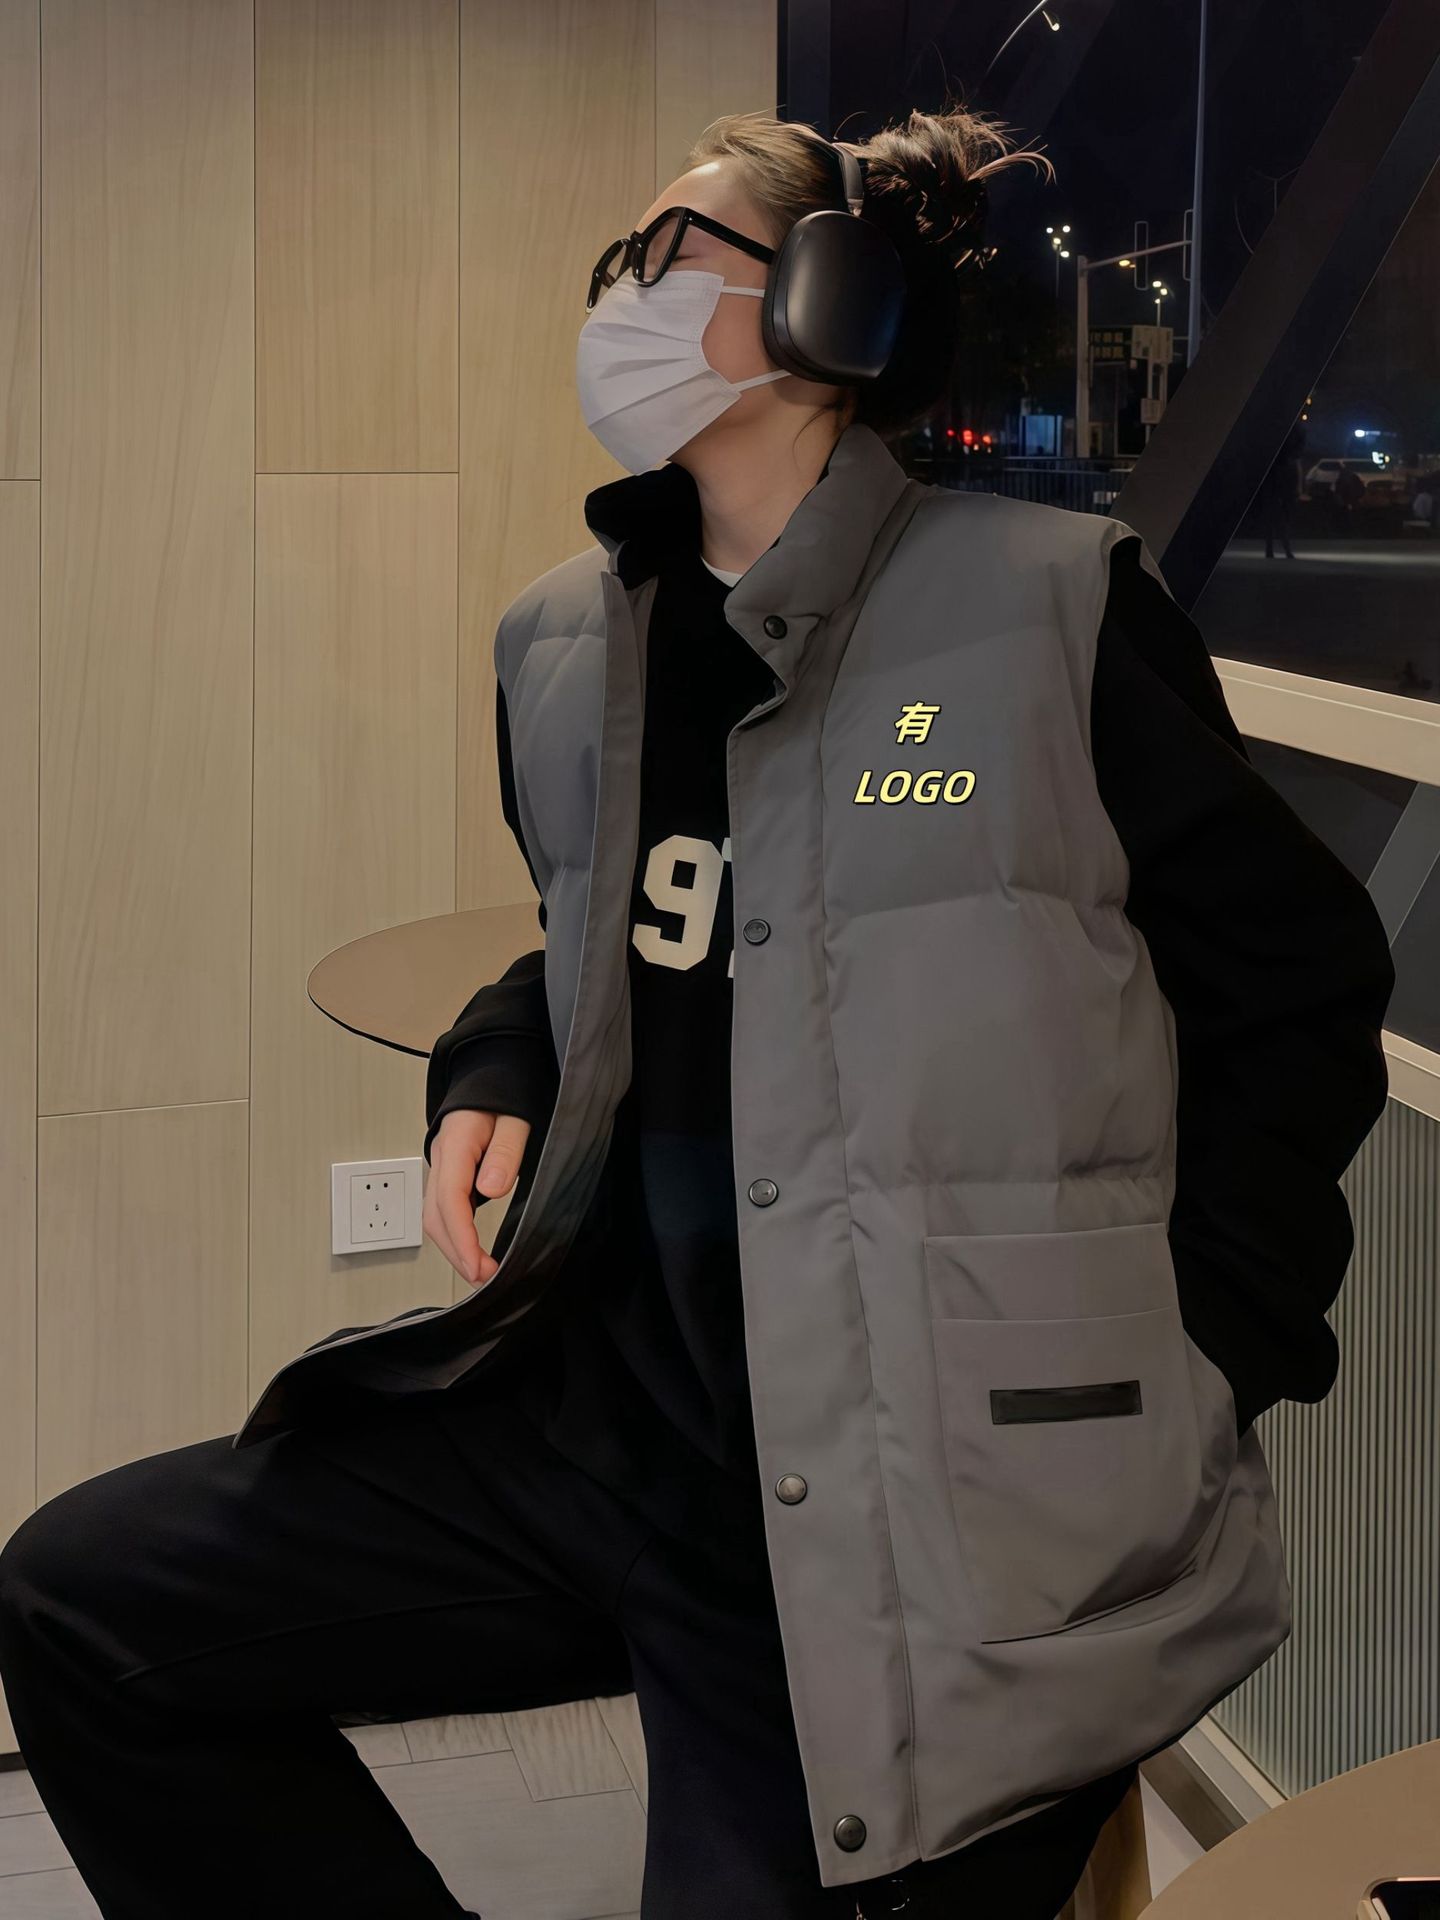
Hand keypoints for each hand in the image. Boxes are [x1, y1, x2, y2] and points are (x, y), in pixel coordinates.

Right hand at [423, 1109, 531, 1289]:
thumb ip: (505, 1151)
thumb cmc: (506, 1092)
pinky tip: (471, 1252)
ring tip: (479, 1273)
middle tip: (484, 1279)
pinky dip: (454, 1235)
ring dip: (453, 1248)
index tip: (478, 1265)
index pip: (450, 1199)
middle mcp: (442, 1158)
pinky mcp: (449, 1173)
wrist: (493, 1073)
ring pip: (434, 1217)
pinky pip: (443, 1210)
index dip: (462, 1238)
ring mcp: (442, 1167)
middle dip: (456, 1253)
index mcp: (456, 1143)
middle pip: (435, 1216)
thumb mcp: (516, 1116)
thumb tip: (490, 1189)